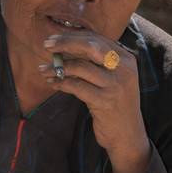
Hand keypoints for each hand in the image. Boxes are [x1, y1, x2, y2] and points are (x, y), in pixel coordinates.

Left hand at [40, 30, 150, 172]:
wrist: (128, 135)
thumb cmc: (116, 105)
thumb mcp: (114, 80)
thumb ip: (98, 63)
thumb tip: (66, 46)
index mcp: (127, 59)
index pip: (98, 39)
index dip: (74, 36)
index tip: (54, 38)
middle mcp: (124, 69)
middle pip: (90, 47)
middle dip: (65, 43)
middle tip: (46, 45)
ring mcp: (115, 85)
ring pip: (80, 67)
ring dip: (58, 67)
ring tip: (43, 69)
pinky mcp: (105, 101)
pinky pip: (76, 86)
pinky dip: (61, 83)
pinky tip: (53, 83)